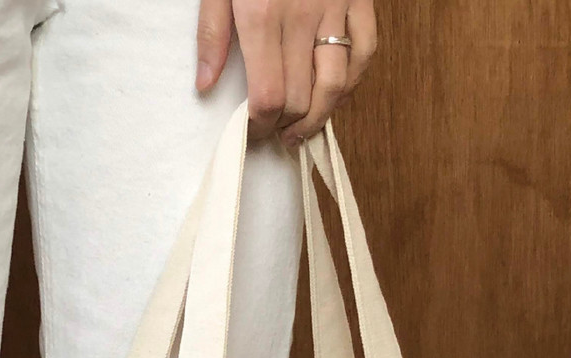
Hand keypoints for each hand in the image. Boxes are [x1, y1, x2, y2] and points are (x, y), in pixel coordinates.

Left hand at [196, 0, 376, 144]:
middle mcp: (301, 18)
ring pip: (335, 86)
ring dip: (317, 118)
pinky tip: (333, 96)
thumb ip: (211, 34)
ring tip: (299, 131)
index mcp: (261, 16)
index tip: (251, 132)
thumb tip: (205, 86)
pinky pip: (365, 52)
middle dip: (284, 126)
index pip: (267, 98)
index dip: (260, 127)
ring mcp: (335, 8)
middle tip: (271, 132)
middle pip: (299, 100)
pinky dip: (351, 83)